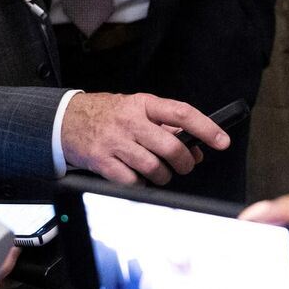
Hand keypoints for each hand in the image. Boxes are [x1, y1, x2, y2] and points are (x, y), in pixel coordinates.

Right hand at [60, 92, 227, 184]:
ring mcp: (115, 142)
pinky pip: (132, 181)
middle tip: (184, 165)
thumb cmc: (107, 115)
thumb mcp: (137, 111)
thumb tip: (195, 149)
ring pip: (154, 168)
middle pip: (171, 147)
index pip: (182, 114)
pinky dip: (140, 184)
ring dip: (163, 176)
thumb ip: (166, 127)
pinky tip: (136, 176)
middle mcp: (130, 122)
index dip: (206, 128)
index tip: (221, 141)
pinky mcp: (102, 161)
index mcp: (143, 104)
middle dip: (184, 162)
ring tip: (158, 172)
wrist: (66, 121)